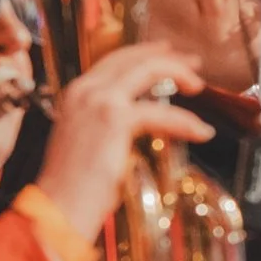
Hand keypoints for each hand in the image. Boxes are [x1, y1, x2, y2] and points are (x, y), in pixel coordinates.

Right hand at [33, 42, 211, 244]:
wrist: (58, 208)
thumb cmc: (74, 187)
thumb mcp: (90, 143)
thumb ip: (110, 125)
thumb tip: (142, 122)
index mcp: (76, 95)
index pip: (114, 61)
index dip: (143, 54)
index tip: (167, 53)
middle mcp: (85, 91)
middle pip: (133, 58)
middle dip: (167, 56)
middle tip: (193, 63)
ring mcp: (98, 101)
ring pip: (148, 70)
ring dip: (179, 74)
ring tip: (198, 87)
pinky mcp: (114, 119)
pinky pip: (161, 112)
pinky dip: (185, 121)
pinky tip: (201, 132)